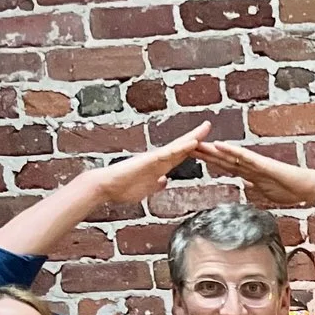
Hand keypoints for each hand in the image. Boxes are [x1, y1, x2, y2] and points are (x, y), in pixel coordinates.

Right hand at [92, 122, 210, 203]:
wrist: (106, 187)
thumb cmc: (122, 189)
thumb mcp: (147, 189)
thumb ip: (156, 184)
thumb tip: (165, 181)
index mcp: (159, 167)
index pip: (179, 156)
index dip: (192, 149)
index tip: (205, 143)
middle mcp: (158, 160)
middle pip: (181, 147)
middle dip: (195, 137)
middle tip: (208, 125)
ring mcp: (154, 158)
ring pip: (177, 147)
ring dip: (191, 137)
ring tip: (205, 128)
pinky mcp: (149, 160)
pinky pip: (169, 152)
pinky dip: (181, 147)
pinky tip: (193, 142)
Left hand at [193, 140, 314, 209]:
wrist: (306, 188)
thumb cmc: (290, 189)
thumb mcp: (266, 193)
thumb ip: (254, 188)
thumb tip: (246, 187)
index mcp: (248, 173)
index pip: (223, 165)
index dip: (208, 161)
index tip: (192, 157)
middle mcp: (248, 165)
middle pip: (221, 158)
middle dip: (203, 153)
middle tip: (184, 145)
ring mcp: (254, 163)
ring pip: (228, 155)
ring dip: (211, 149)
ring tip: (195, 143)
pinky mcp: (262, 163)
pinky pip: (243, 156)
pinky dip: (231, 151)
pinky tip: (219, 145)